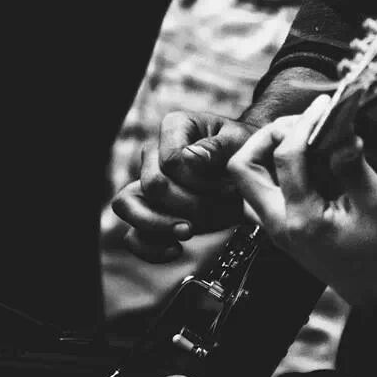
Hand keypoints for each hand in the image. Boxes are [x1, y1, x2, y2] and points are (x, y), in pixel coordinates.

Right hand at [112, 110, 257, 261]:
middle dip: (187, 203)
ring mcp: (147, 182)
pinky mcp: (150, 211)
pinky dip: (150, 247)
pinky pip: (132, 234)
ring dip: (160, 224)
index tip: (227, 186)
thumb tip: (189, 158)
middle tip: (216, 209)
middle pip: (152, 185)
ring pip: (127, 205)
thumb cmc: (243, 149)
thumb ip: (217, 147)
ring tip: (189, 231)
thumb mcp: (239, 141)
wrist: (249, 169)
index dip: (197, 180)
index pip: (171, 160)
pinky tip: (176, 249)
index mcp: (175, 126)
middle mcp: (155, 152)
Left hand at [226, 96, 376, 306]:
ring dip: (267, 152)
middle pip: (243, 169)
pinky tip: (308, 159)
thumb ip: (353, 164)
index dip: (304, 123)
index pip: (286, 156)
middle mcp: (279, 225)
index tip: (324, 106)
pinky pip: (263, 191)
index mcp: (301, 219)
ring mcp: (278, 229)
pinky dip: (276, 168)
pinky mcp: (285, 228)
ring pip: (247, 181)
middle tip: (302, 122)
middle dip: (268, 136)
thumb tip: (340, 130)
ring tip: (304, 137)